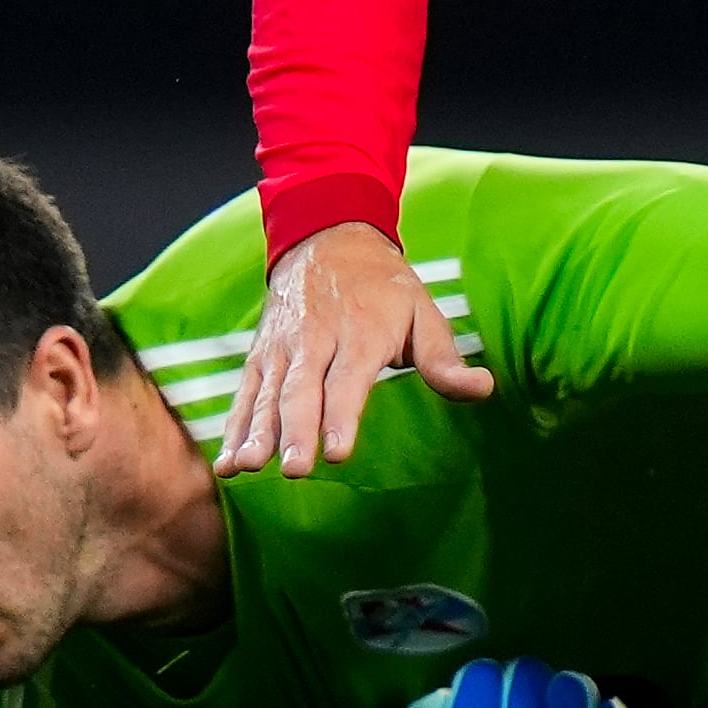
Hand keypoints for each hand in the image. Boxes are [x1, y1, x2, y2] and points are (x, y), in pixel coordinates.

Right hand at [215, 221, 492, 476]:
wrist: (327, 238)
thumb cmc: (384, 287)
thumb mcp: (423, 310)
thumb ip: (445, 358)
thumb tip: (483, 388)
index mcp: (361, 332)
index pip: (349, 381)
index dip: (342, 417)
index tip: (337, 453)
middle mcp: (316, 339)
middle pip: (302, 390)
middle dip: (296, 431)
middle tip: (295, 469)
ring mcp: (282, 348)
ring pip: (267, 394)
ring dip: (256, 433)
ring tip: (245, 467)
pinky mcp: (260, 356)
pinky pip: (244, 394)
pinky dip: (233, 427)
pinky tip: (225, 463)